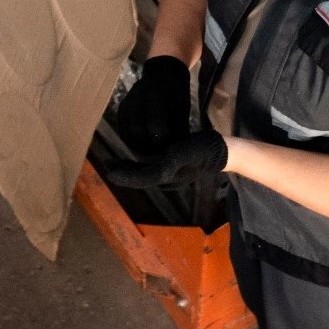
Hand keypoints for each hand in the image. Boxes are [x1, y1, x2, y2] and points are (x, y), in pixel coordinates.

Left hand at [102, 124, 228, 192]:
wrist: (222, 150)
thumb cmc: (204, 150)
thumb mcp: (188, 153)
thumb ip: (173, 163)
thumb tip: (160, 171)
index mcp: (167, 176)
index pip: (140, 179)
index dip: (124, 176)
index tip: (108, 171)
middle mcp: (166, 179)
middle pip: (139, 177)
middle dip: (123, 173)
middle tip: (105, 164)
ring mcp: (170, 174)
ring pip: (143, 174)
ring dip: (128, 169)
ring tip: (114, 162)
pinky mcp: (173, 167)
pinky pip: (150, 168)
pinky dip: (138, 165)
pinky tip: (134, 158)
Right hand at [115, 54, 192, 156]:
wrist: (163, 74)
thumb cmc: (176, 95)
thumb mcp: (182, 111)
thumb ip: (178, 131)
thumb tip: (176, 154)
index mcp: (157, 97)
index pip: (155, 126)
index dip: (162, 142)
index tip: (169, 148)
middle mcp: (138, 98)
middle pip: (137, 131)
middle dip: (148, 147)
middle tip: (158, 153)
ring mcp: (127, 103)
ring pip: (127, 133)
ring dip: (138, 146)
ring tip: (151, 150)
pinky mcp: (121, 109)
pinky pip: (122, 130)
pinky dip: (132, 140)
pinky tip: (142, 143)